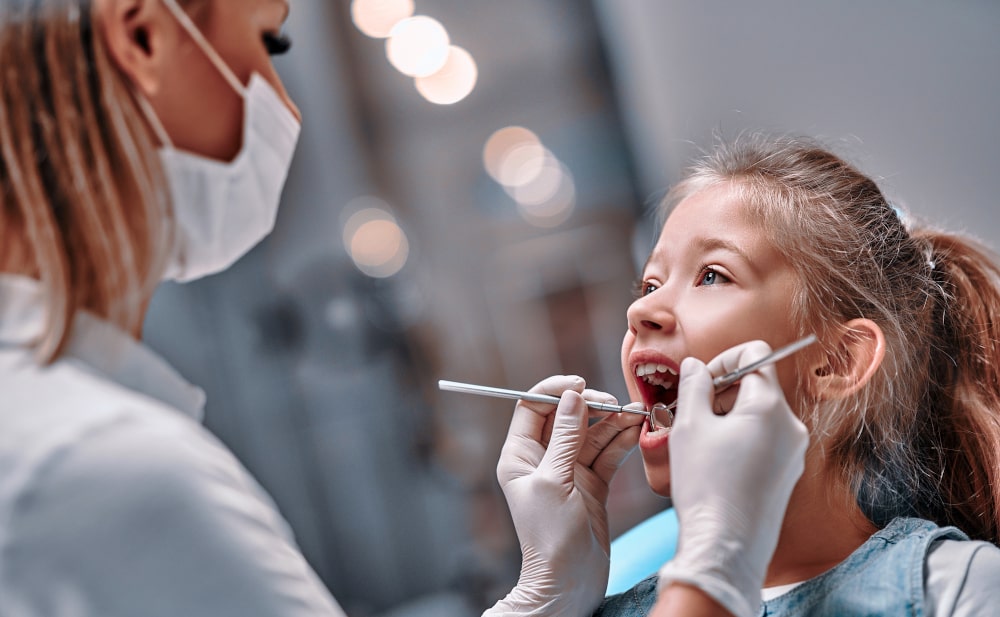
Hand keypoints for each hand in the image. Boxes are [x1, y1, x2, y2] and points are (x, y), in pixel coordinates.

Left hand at [485, 375, 643, 615]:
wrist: (570, 582)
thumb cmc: (550, 538)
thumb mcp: (554, 481)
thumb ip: (565, 437)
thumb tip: (572, 397)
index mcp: (519, 455)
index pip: (532, 407)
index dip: (555, 391)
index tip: (580, 385)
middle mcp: (543, 459)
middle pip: (567, 416)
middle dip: (591, 405)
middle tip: (615, 404)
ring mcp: (569, 470)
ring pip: (592, 432)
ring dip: (613, 421)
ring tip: (636, 413)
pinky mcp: (592, 483)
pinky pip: (608, 452)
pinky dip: (622, 440)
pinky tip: (636, 430)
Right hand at [655, 341, 808, 616]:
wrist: (726, 547)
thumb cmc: (706, 485)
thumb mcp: (689, 426)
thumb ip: (693, 385)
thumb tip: (695, 366)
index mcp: (771, 407)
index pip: (755, 355)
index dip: (722, 360)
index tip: (699, 384)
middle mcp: (791, 426)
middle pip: (757, 385)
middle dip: (722, 392)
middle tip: (691, 415)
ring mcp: (793, 453)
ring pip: (758, 415)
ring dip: (727, 417)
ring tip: (699, 443)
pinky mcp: (788, 474)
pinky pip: (764, 441)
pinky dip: (738, 440)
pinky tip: (714, 464)